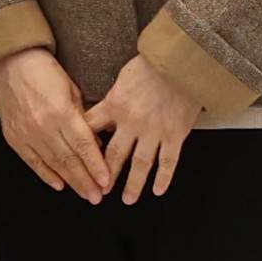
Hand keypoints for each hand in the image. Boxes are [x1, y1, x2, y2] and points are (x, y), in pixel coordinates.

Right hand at [0, 48, 111, 201]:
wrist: (11, 64)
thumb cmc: (43, 71)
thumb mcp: (71, 89)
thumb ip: (83, 117)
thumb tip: (95, 143)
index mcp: (61, 112)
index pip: (83, 146)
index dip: (96, 166)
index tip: (106, 181)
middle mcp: (43, 126)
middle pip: (69, 160)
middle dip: (85, 181)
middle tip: (98, 196)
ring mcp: (27, 134)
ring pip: (53, 165)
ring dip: (70, 182)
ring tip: (84, 194)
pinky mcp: (14, 138)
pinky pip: (32, 162)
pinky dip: (46, 175)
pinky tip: (59, 185)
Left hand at [84, 53, 209, 201]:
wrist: (183, 61)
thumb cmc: (152, 64)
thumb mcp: (122, 78)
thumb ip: (112, 99)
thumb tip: (101, 116)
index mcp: (114, 105)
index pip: (92, 131)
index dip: (84, 149)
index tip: (79, 164)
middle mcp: (132, 122)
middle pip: (114, 156)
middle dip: (105, 176)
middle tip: (100, 191)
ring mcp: (154, 131)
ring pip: (141, 164)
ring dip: (133, 184)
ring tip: (128, 199)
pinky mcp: (175, 134)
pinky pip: (168, 162)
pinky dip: (163, 178)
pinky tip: (158, 190)